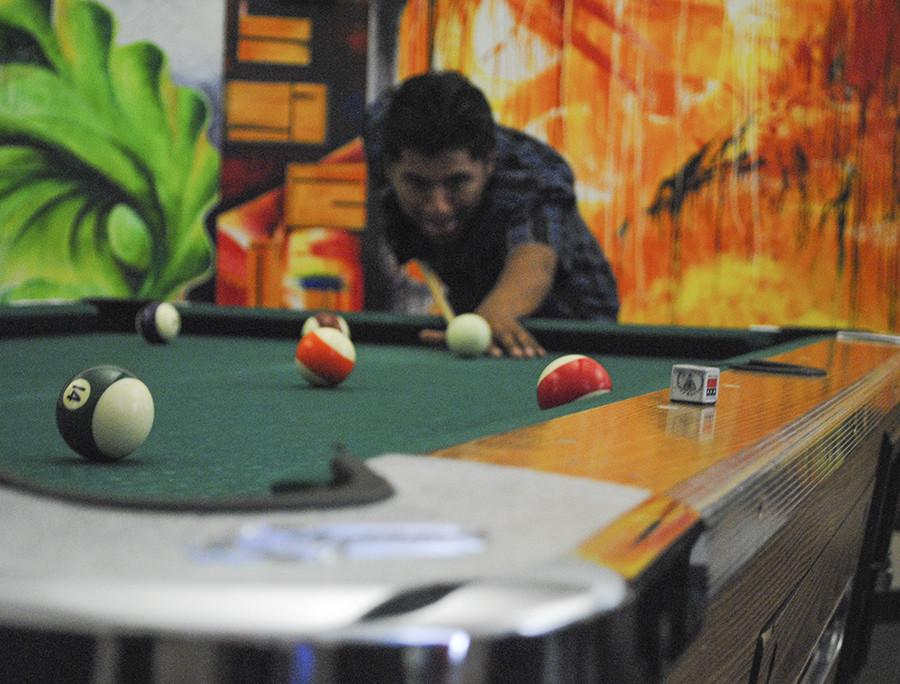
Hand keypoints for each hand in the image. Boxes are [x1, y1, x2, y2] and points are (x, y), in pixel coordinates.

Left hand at [418, 315, 544, 358]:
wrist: (501, 306)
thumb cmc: (474, 323)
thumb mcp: (458, 326)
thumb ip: (441, 335)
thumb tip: (419, 335)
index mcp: (481, 326)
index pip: (485, 337)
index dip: (490, 345)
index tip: (495, 354)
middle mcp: (497, 326)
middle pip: (504, 337)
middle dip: (510, 345)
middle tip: (514, 356)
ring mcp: (512, 327)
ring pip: (519, 336)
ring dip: (525, 346)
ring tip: (530, 356)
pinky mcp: (523, 330)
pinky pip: (529, 337)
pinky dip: (535, 346)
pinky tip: (540, 355)